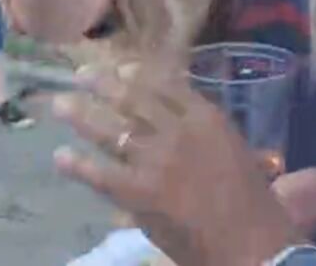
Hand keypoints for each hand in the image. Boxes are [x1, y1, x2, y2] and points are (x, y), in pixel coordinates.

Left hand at [52, 61, 304, 265]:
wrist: (252, 245)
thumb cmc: (255, 206)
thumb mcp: (237, 153)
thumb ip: (207, 135)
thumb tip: (182, 123)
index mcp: (206, 118)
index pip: (165, 84)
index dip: (138, 75)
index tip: (120, 69)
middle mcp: (176, 130)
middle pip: (131, 98)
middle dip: (102, 84)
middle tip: (80, 76)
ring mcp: (154, 159)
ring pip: (109, 130)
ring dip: (81, 115)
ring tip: (60, 105)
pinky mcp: (137, 191)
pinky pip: (99, 173)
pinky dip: (77, 164)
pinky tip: (60, 156)